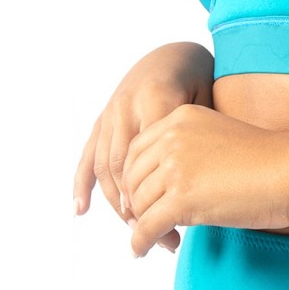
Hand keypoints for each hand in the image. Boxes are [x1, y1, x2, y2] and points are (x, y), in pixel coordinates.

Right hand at [73, 42, 213, 252]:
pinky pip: (88, 154)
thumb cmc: (201, 82)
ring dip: (116, 202)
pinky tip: (80, 210)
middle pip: (126, 166)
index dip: (158, 196)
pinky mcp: (102, 119)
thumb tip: (206, 186)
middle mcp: (128, 105)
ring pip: (106, 165)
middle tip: (154, 236)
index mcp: (157, 98)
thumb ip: (200, 135)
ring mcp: (111, 113)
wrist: (173, 53)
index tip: (175, 227)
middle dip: (137, 206)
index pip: (152, 158)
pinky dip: (82, 183)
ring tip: (135, 230)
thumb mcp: (207, 101)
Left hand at [121, 104, 288, 257]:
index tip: (141, 197)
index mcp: (181, 118)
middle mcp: (172, 138)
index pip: (137, 150)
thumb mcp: (220, 138)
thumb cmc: (270, 159)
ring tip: (154, 239)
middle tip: (145, 222)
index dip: (135, 178)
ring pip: (139, 205)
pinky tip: (142, 251)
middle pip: (133, 178)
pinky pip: (146, 227)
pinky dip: (140, 243)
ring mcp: (175, 168)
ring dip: (142, 226)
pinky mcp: (181, 199)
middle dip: (136, 203)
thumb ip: (191, 150)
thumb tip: (169, 184)